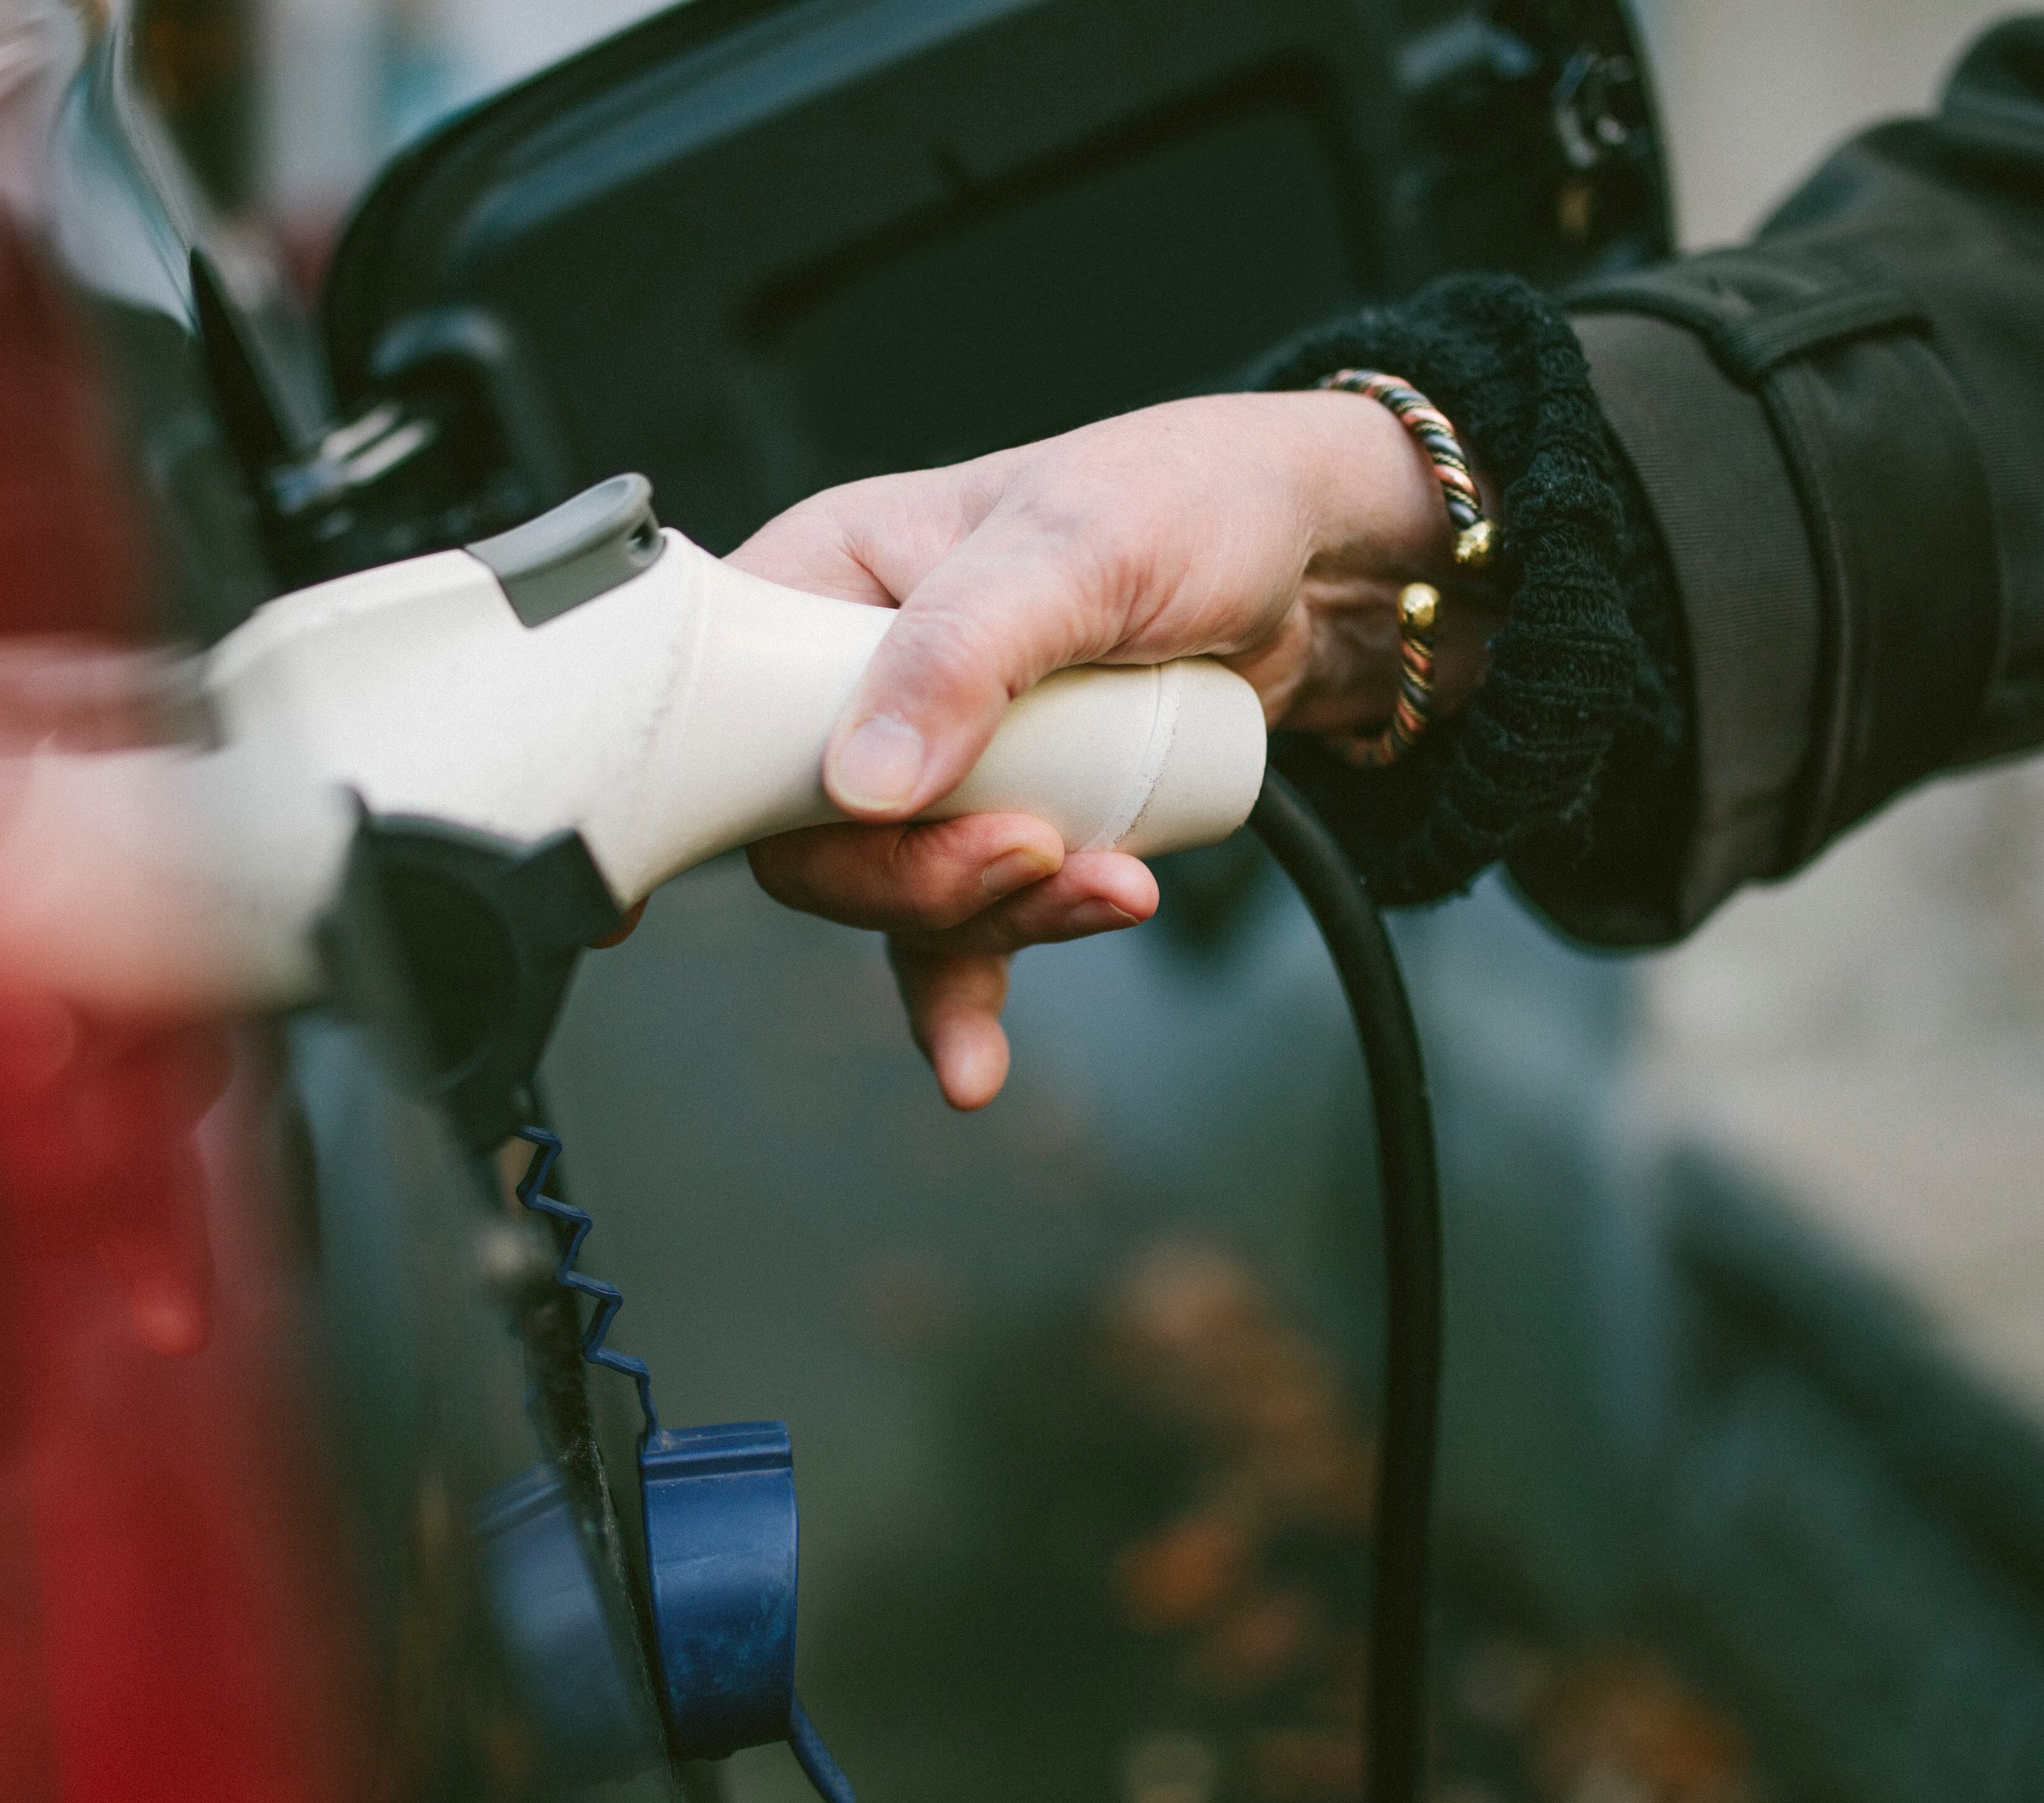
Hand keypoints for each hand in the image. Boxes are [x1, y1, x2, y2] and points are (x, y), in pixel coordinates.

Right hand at [729, 390, 1493, 1107]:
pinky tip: (976, 1061)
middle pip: (808, 831)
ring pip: (895, 893)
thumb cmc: (1190, 500)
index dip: (724, 787)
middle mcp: (862, 677)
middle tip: (1029, 848)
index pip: (724, 703)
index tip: (788, 842)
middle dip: (918, 872)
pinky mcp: (1000, 826)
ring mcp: (931, 764)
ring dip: (996, 917)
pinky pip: (950, 937)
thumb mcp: (1076, 549)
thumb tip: (866, 781)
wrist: (1319, 568)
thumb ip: (961, 655)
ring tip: (1112, 884)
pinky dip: (965, 999)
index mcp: (833, 577)